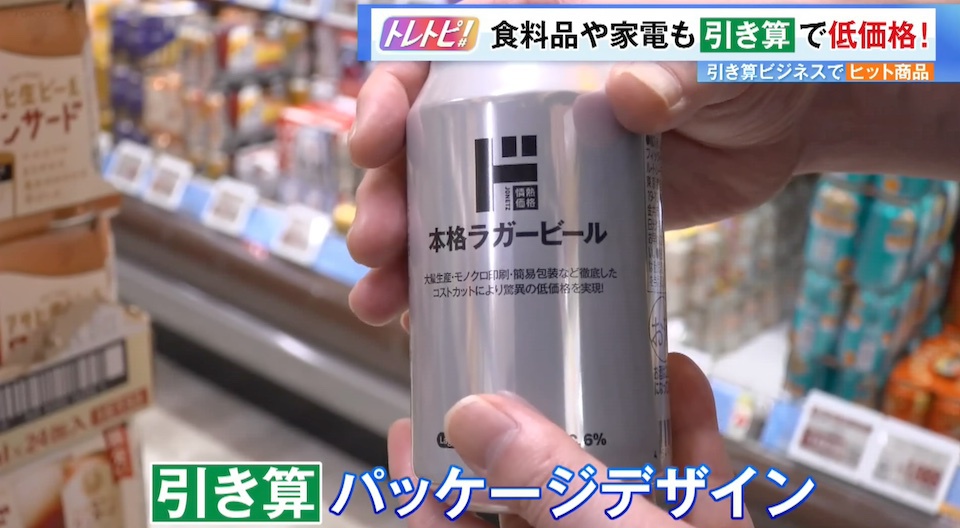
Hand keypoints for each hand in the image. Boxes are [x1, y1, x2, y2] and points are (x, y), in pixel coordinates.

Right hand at [345, 58, 816, 324]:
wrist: (785, 122)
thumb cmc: (741, 64)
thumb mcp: (703, 52)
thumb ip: (671, 66)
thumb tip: (627, 94)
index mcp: (533, 46)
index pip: (433, 61)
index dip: (387, 97)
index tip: (375, 144)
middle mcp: (517, 105)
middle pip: (422, 149)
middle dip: (388, 198)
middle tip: (379, 247)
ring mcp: (536, 169)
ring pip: (446, 207)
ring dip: (406, 257)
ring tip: (383, 303)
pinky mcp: (562, 221)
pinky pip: (498, 253)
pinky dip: (461, 290)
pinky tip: (431, 322)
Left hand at [387, 353, 753, 527]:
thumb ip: (553, 492)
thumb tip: (476, 417)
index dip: (427, 487)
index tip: (415, 423)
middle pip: (529, 511)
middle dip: (521, 437)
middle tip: (506, 369)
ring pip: (613, 499)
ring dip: (607, 424)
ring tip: (592, 357)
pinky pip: (690, 501)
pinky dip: (688, 442)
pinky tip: (684, 382)